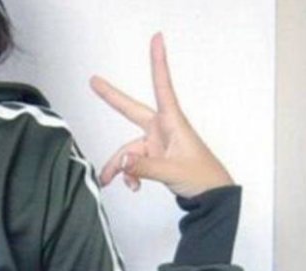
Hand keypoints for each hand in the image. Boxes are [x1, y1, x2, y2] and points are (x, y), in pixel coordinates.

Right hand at [89, 32, 234, 198]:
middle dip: (113, 99)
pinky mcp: (154, 157)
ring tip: (108, 181)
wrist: (212, 196)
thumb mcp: (173, 172)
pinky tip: (132, 186)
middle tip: (94, 82)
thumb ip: (145, 167)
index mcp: (172, 123)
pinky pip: (133, 162)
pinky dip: (129, 174)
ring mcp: (157, 143)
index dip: (158, 63)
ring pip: (128, 149)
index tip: (157, 40)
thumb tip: (123, 161)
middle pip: (132, 111)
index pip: (163, 87)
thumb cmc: (202, 177)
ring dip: (118, 165)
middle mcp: (162, 129)